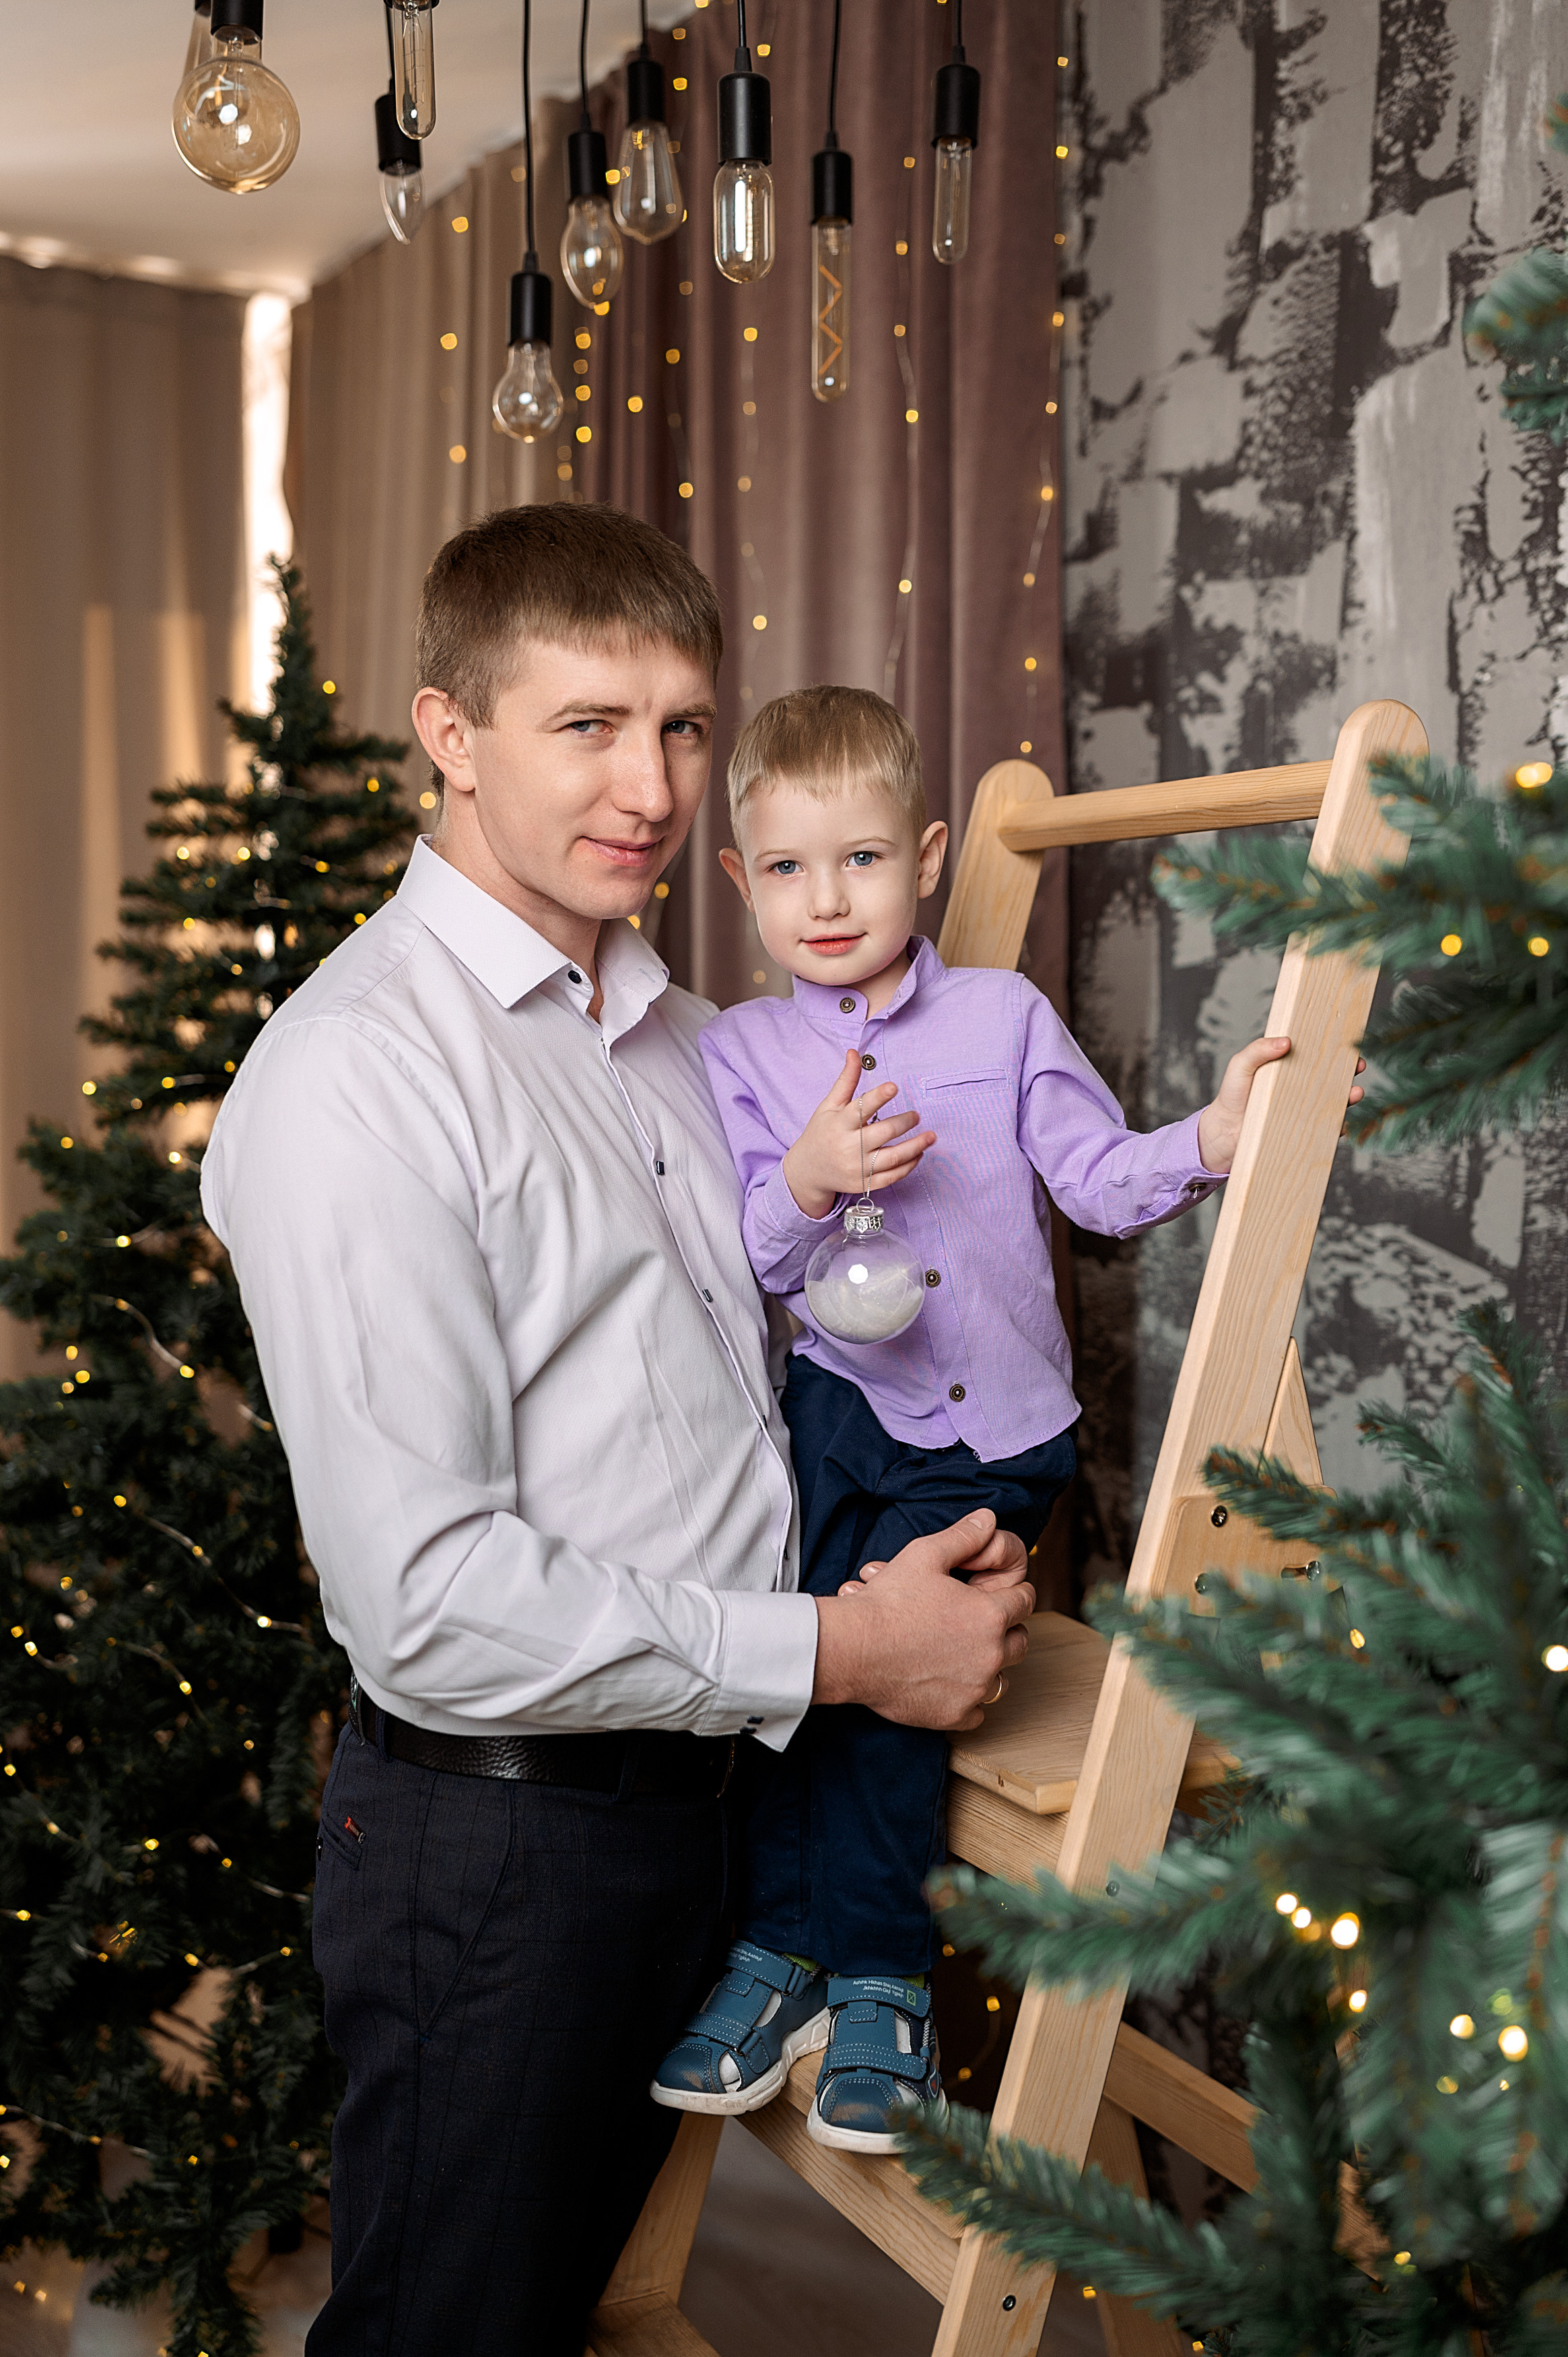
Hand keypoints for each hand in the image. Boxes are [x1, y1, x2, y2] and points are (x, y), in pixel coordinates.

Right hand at [781, 1047, 936, 1218]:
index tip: (893, 1087)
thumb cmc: (821, 1132)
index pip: (861, 1108)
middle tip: (916, 1115)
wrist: (808, 1171)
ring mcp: (857, 1168)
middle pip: (883, 1133)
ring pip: (892, 1158)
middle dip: (904, 1123)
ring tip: (931, 1136)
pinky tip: (918, 1154)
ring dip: (915, 1147)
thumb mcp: (829, 1105)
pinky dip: (908, 1166)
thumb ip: (846, 1081)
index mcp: (839, 1124)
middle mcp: (848, 1146)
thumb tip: (854, 1053)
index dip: (878, 1097)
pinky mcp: (864, 1184)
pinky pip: (891, 1177)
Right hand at [811, 1510, 1034, 1730]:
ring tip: (965, 1653)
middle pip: (1021, 1641)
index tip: (998, 1594)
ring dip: (989, 1665)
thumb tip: (988, 1519)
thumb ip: (964, 1537)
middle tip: (981, 1624)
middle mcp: (991, 1654)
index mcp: (990, 1615)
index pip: (1026, 1600)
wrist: (854, 1648)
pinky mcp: (955, 1714)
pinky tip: (949, 1682)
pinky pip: (978, 1711)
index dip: (1013, 1592)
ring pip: (1002, 1679)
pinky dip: (968, 1698)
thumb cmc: (888, 1602)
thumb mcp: (925, 1554)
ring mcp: (975, 1688)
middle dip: (1006, 1630)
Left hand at [1195, 1036, 1366, 1172]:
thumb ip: (1258, 1050)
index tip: (1348, 1044)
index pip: (1319, 1056)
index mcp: (1291, 1068)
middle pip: (1334, 1077)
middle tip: (1357, 1066)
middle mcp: (1302, 1089)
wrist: (1224, 1132)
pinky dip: (1337, 1128)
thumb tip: (1286, 1041)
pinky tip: (1340, 1125)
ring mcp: (1305, 1111)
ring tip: (1354, 1093)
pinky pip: (1327, 1131)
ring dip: (1349, 1098)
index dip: (1336, 1050)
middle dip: (1350, 1071)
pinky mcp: (1304, 1132)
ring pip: (1335, 1103)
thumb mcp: (1241, 1065)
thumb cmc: (1232, 1095)